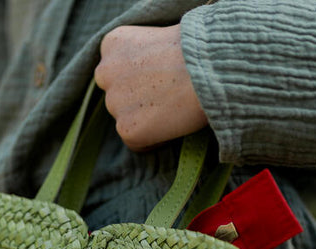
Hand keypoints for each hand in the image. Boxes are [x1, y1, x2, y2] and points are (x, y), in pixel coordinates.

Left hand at [94, 24, 208, 150]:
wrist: (210, 69)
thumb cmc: (199, 50)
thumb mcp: (163, 37)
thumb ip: (145, 56)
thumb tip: (149, 77)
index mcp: (112, 43)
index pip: (118, 69)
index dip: (143, 76)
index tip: (163, 75)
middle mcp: (105, 72)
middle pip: (118, 95)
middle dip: (139, 98)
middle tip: (170, 95)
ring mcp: (113, 103)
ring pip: (127, 118)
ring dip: (147, 118)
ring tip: (175, 107)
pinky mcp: (126, 129)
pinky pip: (137, 142)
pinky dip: (155, 139)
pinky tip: (174, 123)